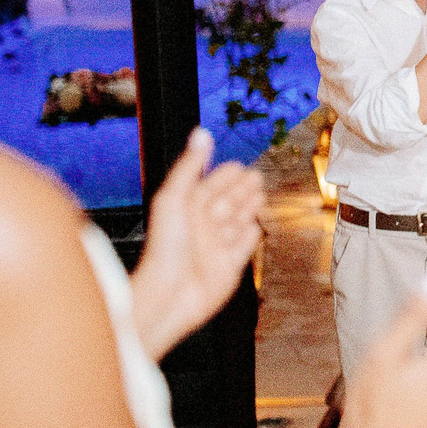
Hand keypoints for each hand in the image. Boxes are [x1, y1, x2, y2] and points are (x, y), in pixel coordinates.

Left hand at [131, 127, 264, 358]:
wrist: (170, 293)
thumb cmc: (166, 248)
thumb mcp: (175, 197)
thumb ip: (190, 166)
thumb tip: (202, 134)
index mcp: (187, 208)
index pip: (211, 186)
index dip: (225, 175)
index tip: (238, 165)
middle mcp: (202, 226)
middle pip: (228, 201)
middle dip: (242, 189)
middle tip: (256, 177)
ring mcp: (216, 246)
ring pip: (238, 221)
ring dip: (250, 208)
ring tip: (260, 196)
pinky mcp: (229, 267)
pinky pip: (244, 247)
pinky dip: (251, 236)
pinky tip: (255, 227)